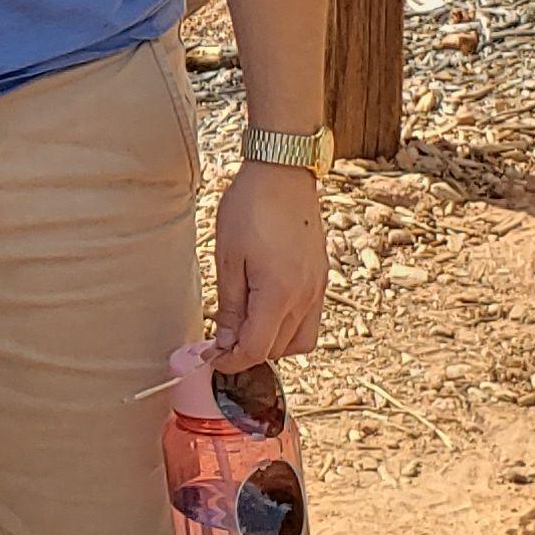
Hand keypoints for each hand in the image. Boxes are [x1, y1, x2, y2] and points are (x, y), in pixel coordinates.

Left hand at [207, 161, 326, 366]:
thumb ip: (230, 306)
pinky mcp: (322, 279)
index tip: (212, 357)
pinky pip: (310, 320)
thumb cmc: (250, 208)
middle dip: (249, 353)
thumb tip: (225, 342)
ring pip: (300, 342)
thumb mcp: (227, 258)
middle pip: (278, 351)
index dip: (231, 361)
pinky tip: (267, 311)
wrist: (284, 172)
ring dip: (273, 345)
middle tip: (222, 340)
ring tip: (246, 328)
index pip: (256, 350)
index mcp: (279, 293)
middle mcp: (306, 297)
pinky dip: (289, 328)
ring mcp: (318, 289)